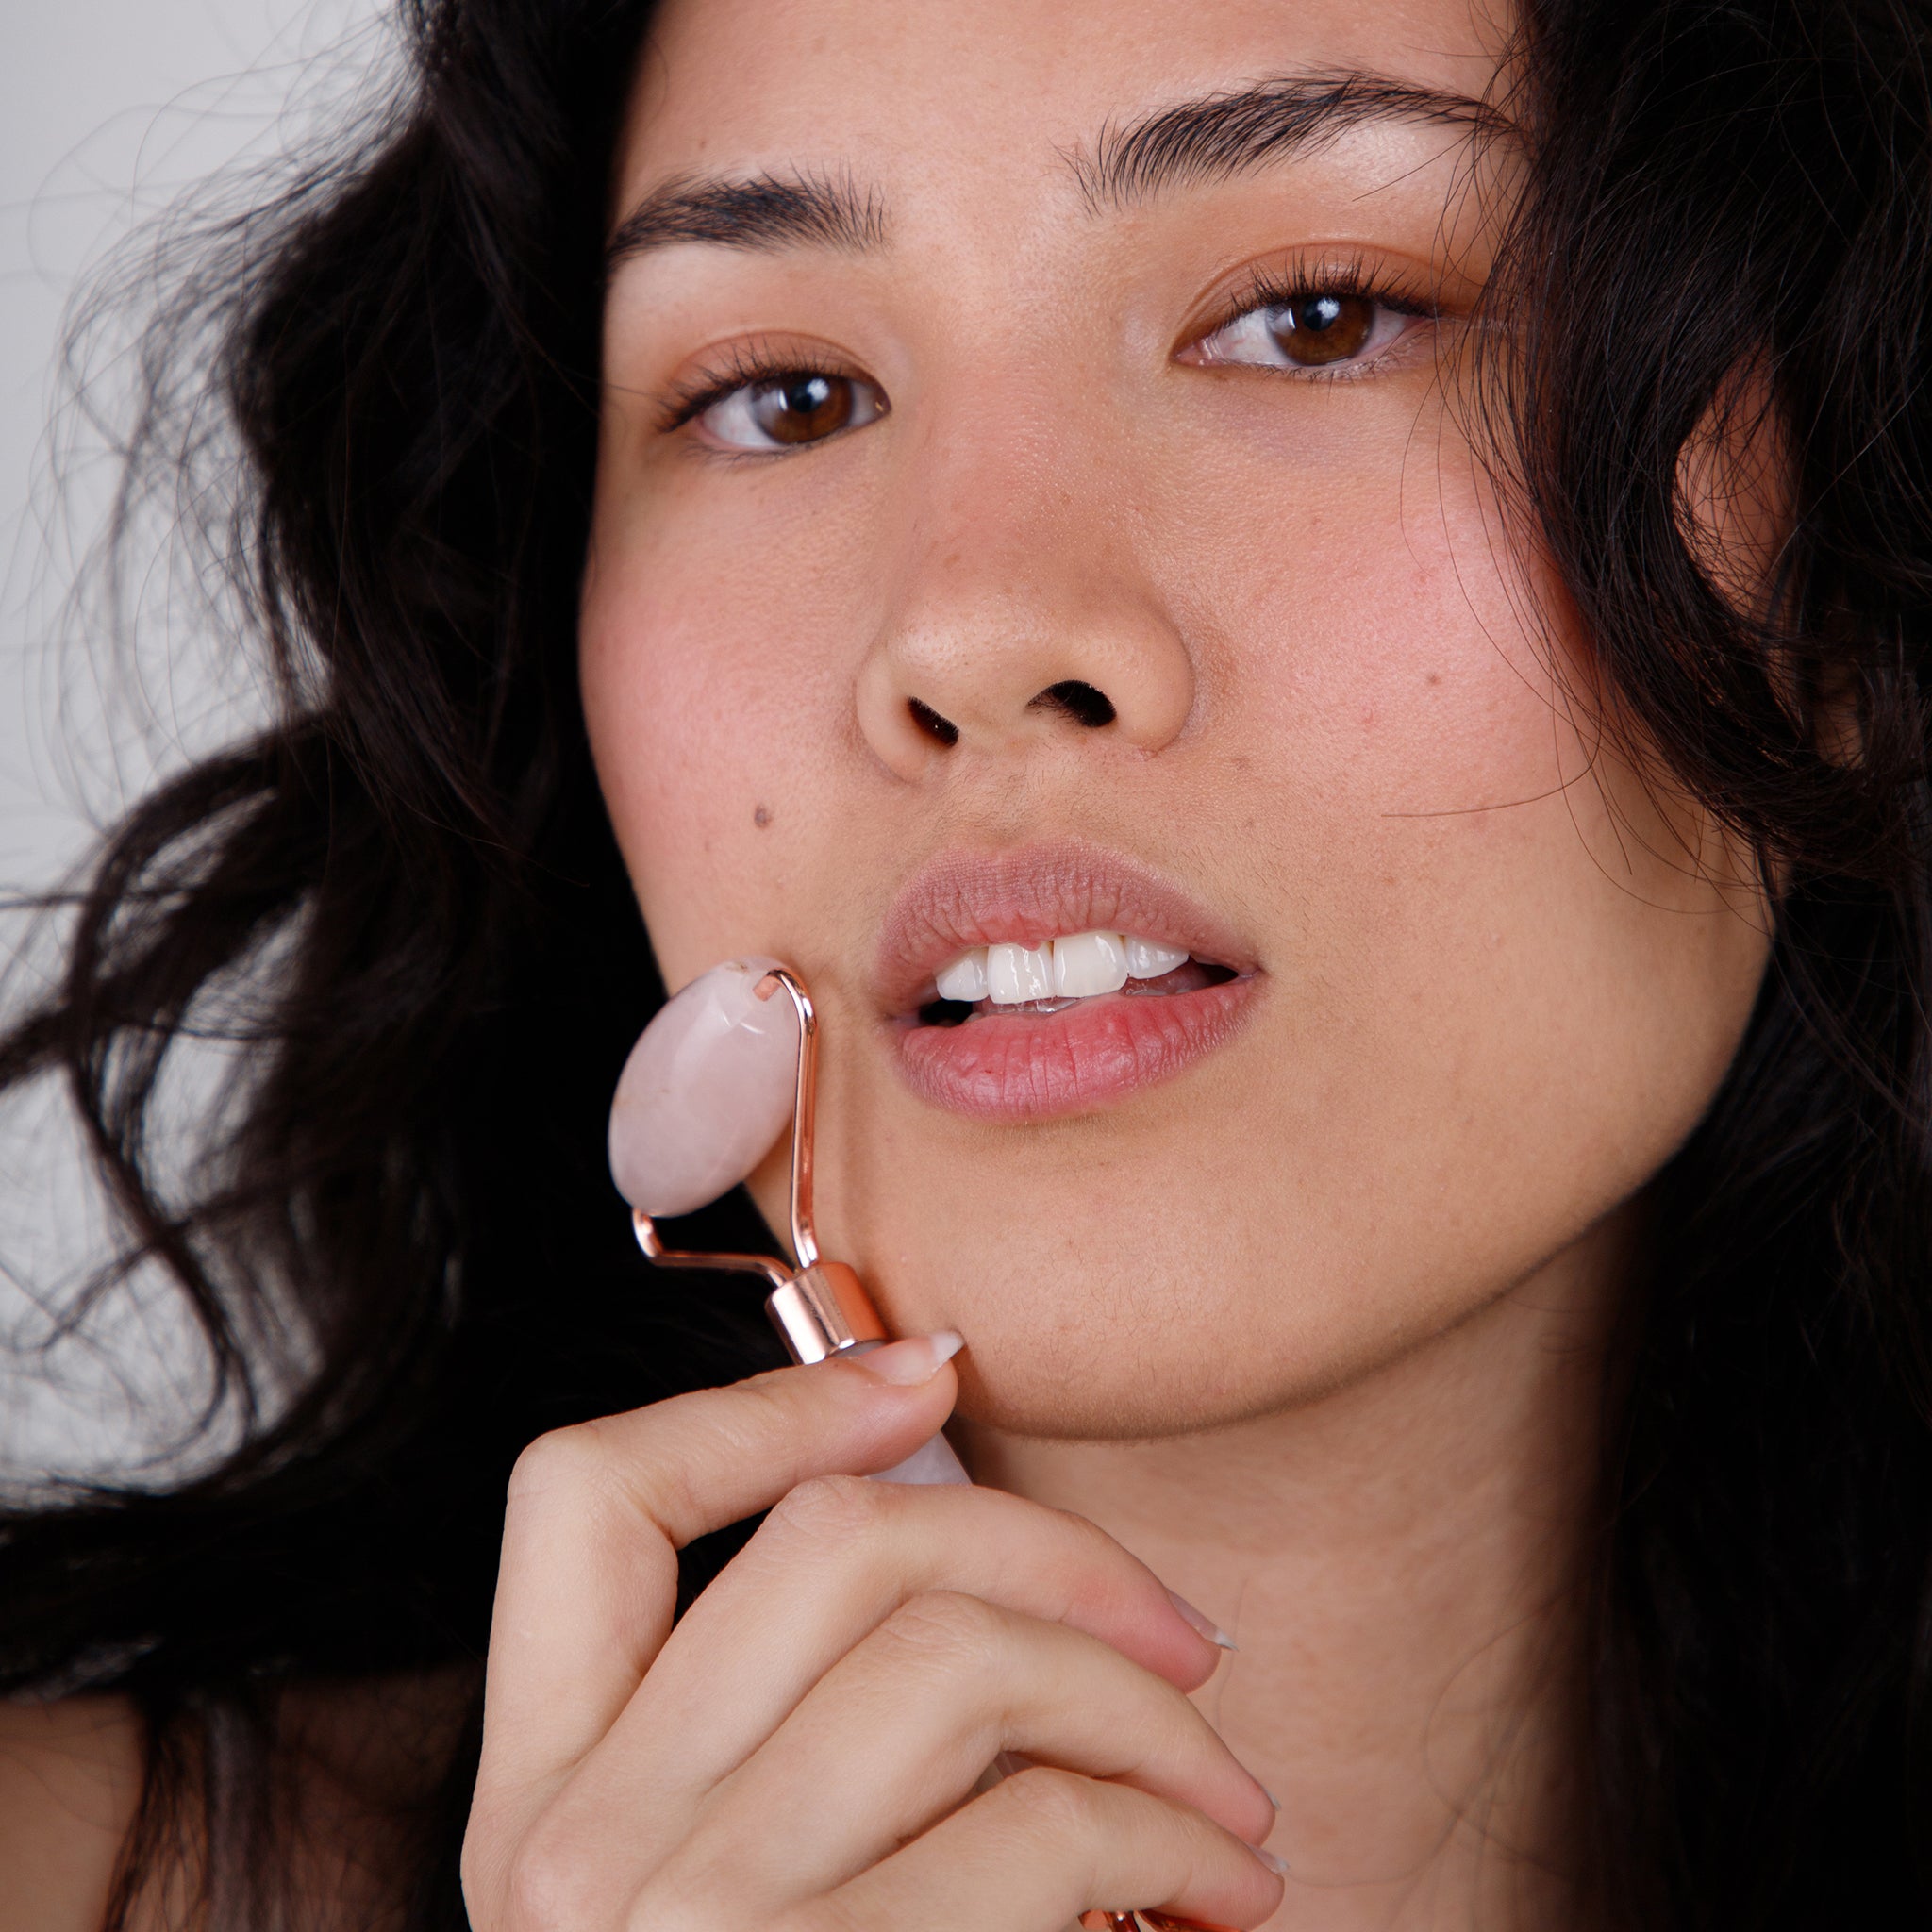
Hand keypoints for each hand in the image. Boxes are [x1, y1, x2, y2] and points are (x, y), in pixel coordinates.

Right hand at [461, 1334, 1284, 1930]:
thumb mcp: (734, 1888)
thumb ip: (796, 1723)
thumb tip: (948, 1493)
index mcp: (537, 1800)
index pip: (580, 1500)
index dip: (761, 1401)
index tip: (929, 1373)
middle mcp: (570, 1858)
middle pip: (834, 1546)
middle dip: (1050, 1548)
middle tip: (1181, 1636)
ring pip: (954, 1658)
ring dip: (1141, 1703)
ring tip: (1221, 1794)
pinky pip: (1040, 1823)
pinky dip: (1167, 1830)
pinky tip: (1212, 1892)